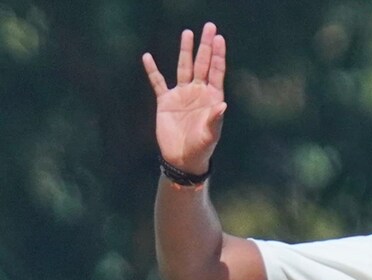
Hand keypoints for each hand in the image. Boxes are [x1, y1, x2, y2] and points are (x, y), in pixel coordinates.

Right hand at [142, 22, 226, 175]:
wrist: (182, 159)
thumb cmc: (201, 148)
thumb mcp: (210, 134)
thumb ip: (215, 119)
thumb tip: (222, 104)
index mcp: (211, 97)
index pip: (216, 71)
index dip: (217, 55)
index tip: (219, 38)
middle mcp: (198, 92)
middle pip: (201, 63)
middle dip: (204, 45)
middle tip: (208, 26)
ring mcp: (181, 95)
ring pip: (183, 67)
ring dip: (185, 51)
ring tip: (187, 33)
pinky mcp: (165, 101)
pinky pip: (158, 82)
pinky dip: (153, 70)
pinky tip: (148, 57)